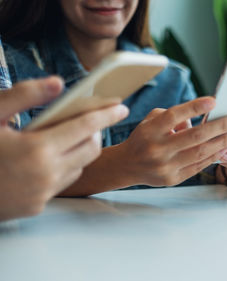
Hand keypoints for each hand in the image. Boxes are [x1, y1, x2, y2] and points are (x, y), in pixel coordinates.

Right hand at [0, 77, 128, 220]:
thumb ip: (25, 96)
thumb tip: (58, 83)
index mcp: (36, 150)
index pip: (86, 127)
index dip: (106, 114)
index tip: (121, 106)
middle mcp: (45, 175)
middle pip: (91, 149)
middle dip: (96, 132)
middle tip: (89, 120)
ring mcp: (42, 194)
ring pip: (80, 167)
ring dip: (81, 150)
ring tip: (68, 135)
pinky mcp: (37, 206)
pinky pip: (63, 182)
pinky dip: (65, 167)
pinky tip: (49, 156)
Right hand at [116, 97, 226, 186]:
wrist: (127, 165)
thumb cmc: (145, 137)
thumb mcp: (151, 120)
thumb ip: (174, 116)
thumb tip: (199, 119)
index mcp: (151, 130)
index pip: (174, 116)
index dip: (195, 107)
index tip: (214, 101)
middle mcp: (157, 149)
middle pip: (194, 136)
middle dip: (218, 127)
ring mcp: (165, 166)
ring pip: (199, 153)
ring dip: (221, 143)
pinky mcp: (172, 179)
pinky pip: (197, 166)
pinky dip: (213, 157)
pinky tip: (224, 148)